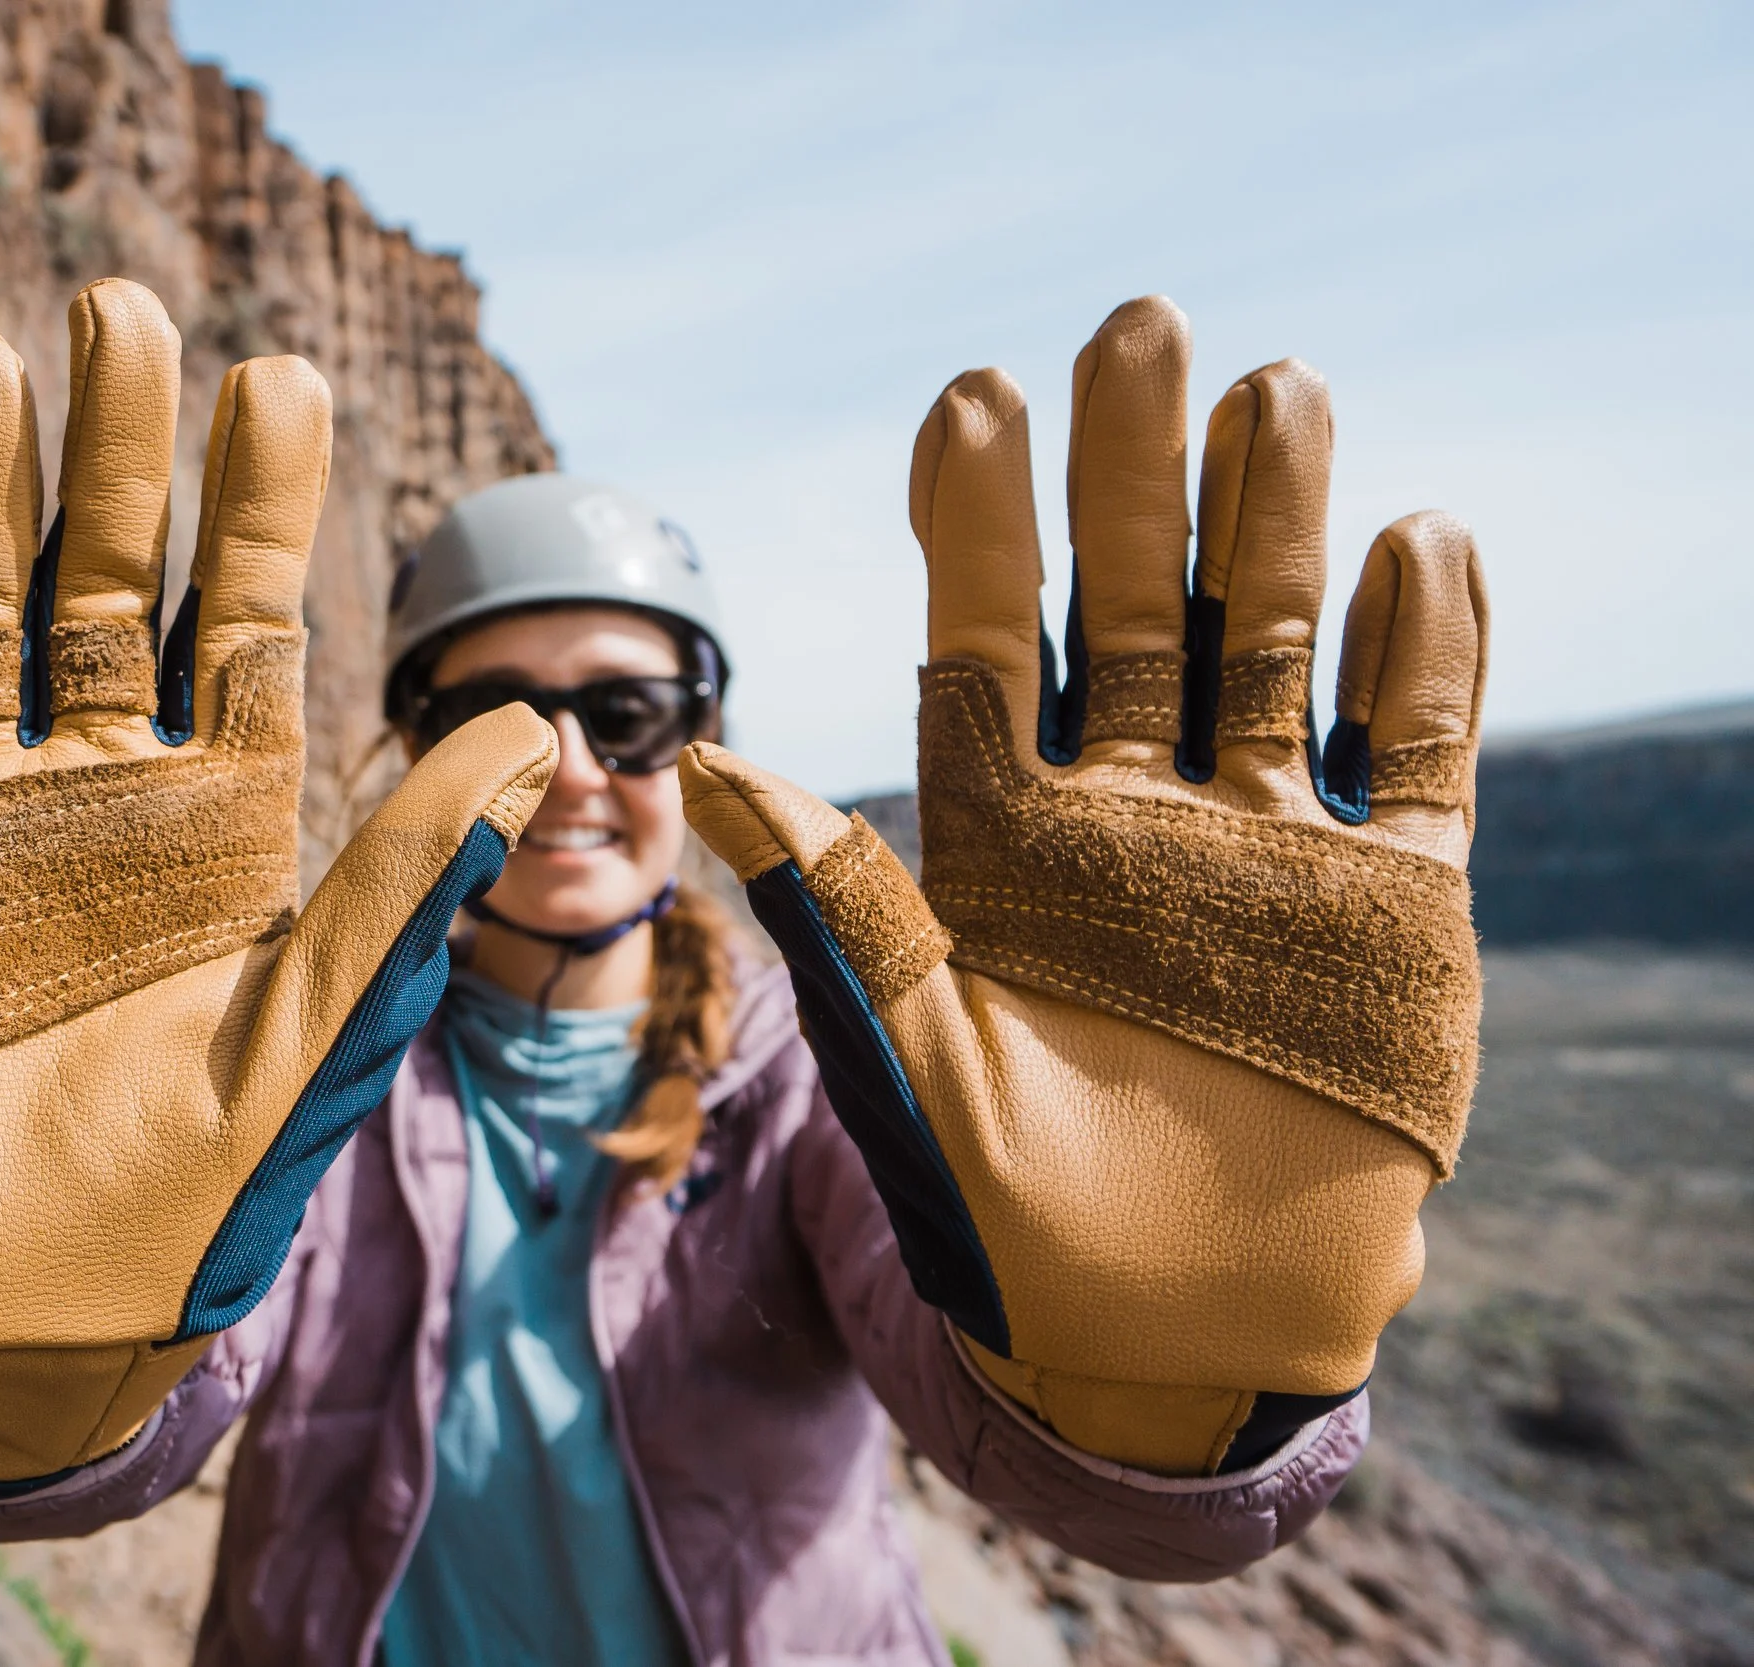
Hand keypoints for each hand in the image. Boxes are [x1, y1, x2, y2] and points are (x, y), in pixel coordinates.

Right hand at [0, 281, 555, 1482]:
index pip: (240, 628)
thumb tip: (538, 735)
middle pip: (100, 590)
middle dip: (111, 458)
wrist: (13, 1322)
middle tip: (119, 306)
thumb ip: (400, 890)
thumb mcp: (302, 1036)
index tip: (277, 376)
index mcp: (214, 828)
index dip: (257, 507)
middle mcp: (89, 798)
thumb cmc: (184, 1204)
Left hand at [682, 297, 1484, 1474]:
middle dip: (1135, 476)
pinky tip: (1412, 542)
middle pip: (1132, 611)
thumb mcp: (908, 1062)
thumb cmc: (1010, 1224)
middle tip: (1135, 323)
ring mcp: (1267, 852)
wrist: (1168, 1340)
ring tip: (1271, 388)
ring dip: (1274, 524)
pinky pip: (1422, 754)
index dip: (978, 526)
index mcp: (1007, 842)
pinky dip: (1428, 654)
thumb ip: (832, 913)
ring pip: (1272, 649)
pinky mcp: (1393, 908)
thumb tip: (705, 759)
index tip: (969, 397)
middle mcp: (1134, 820)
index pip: (987, 646)